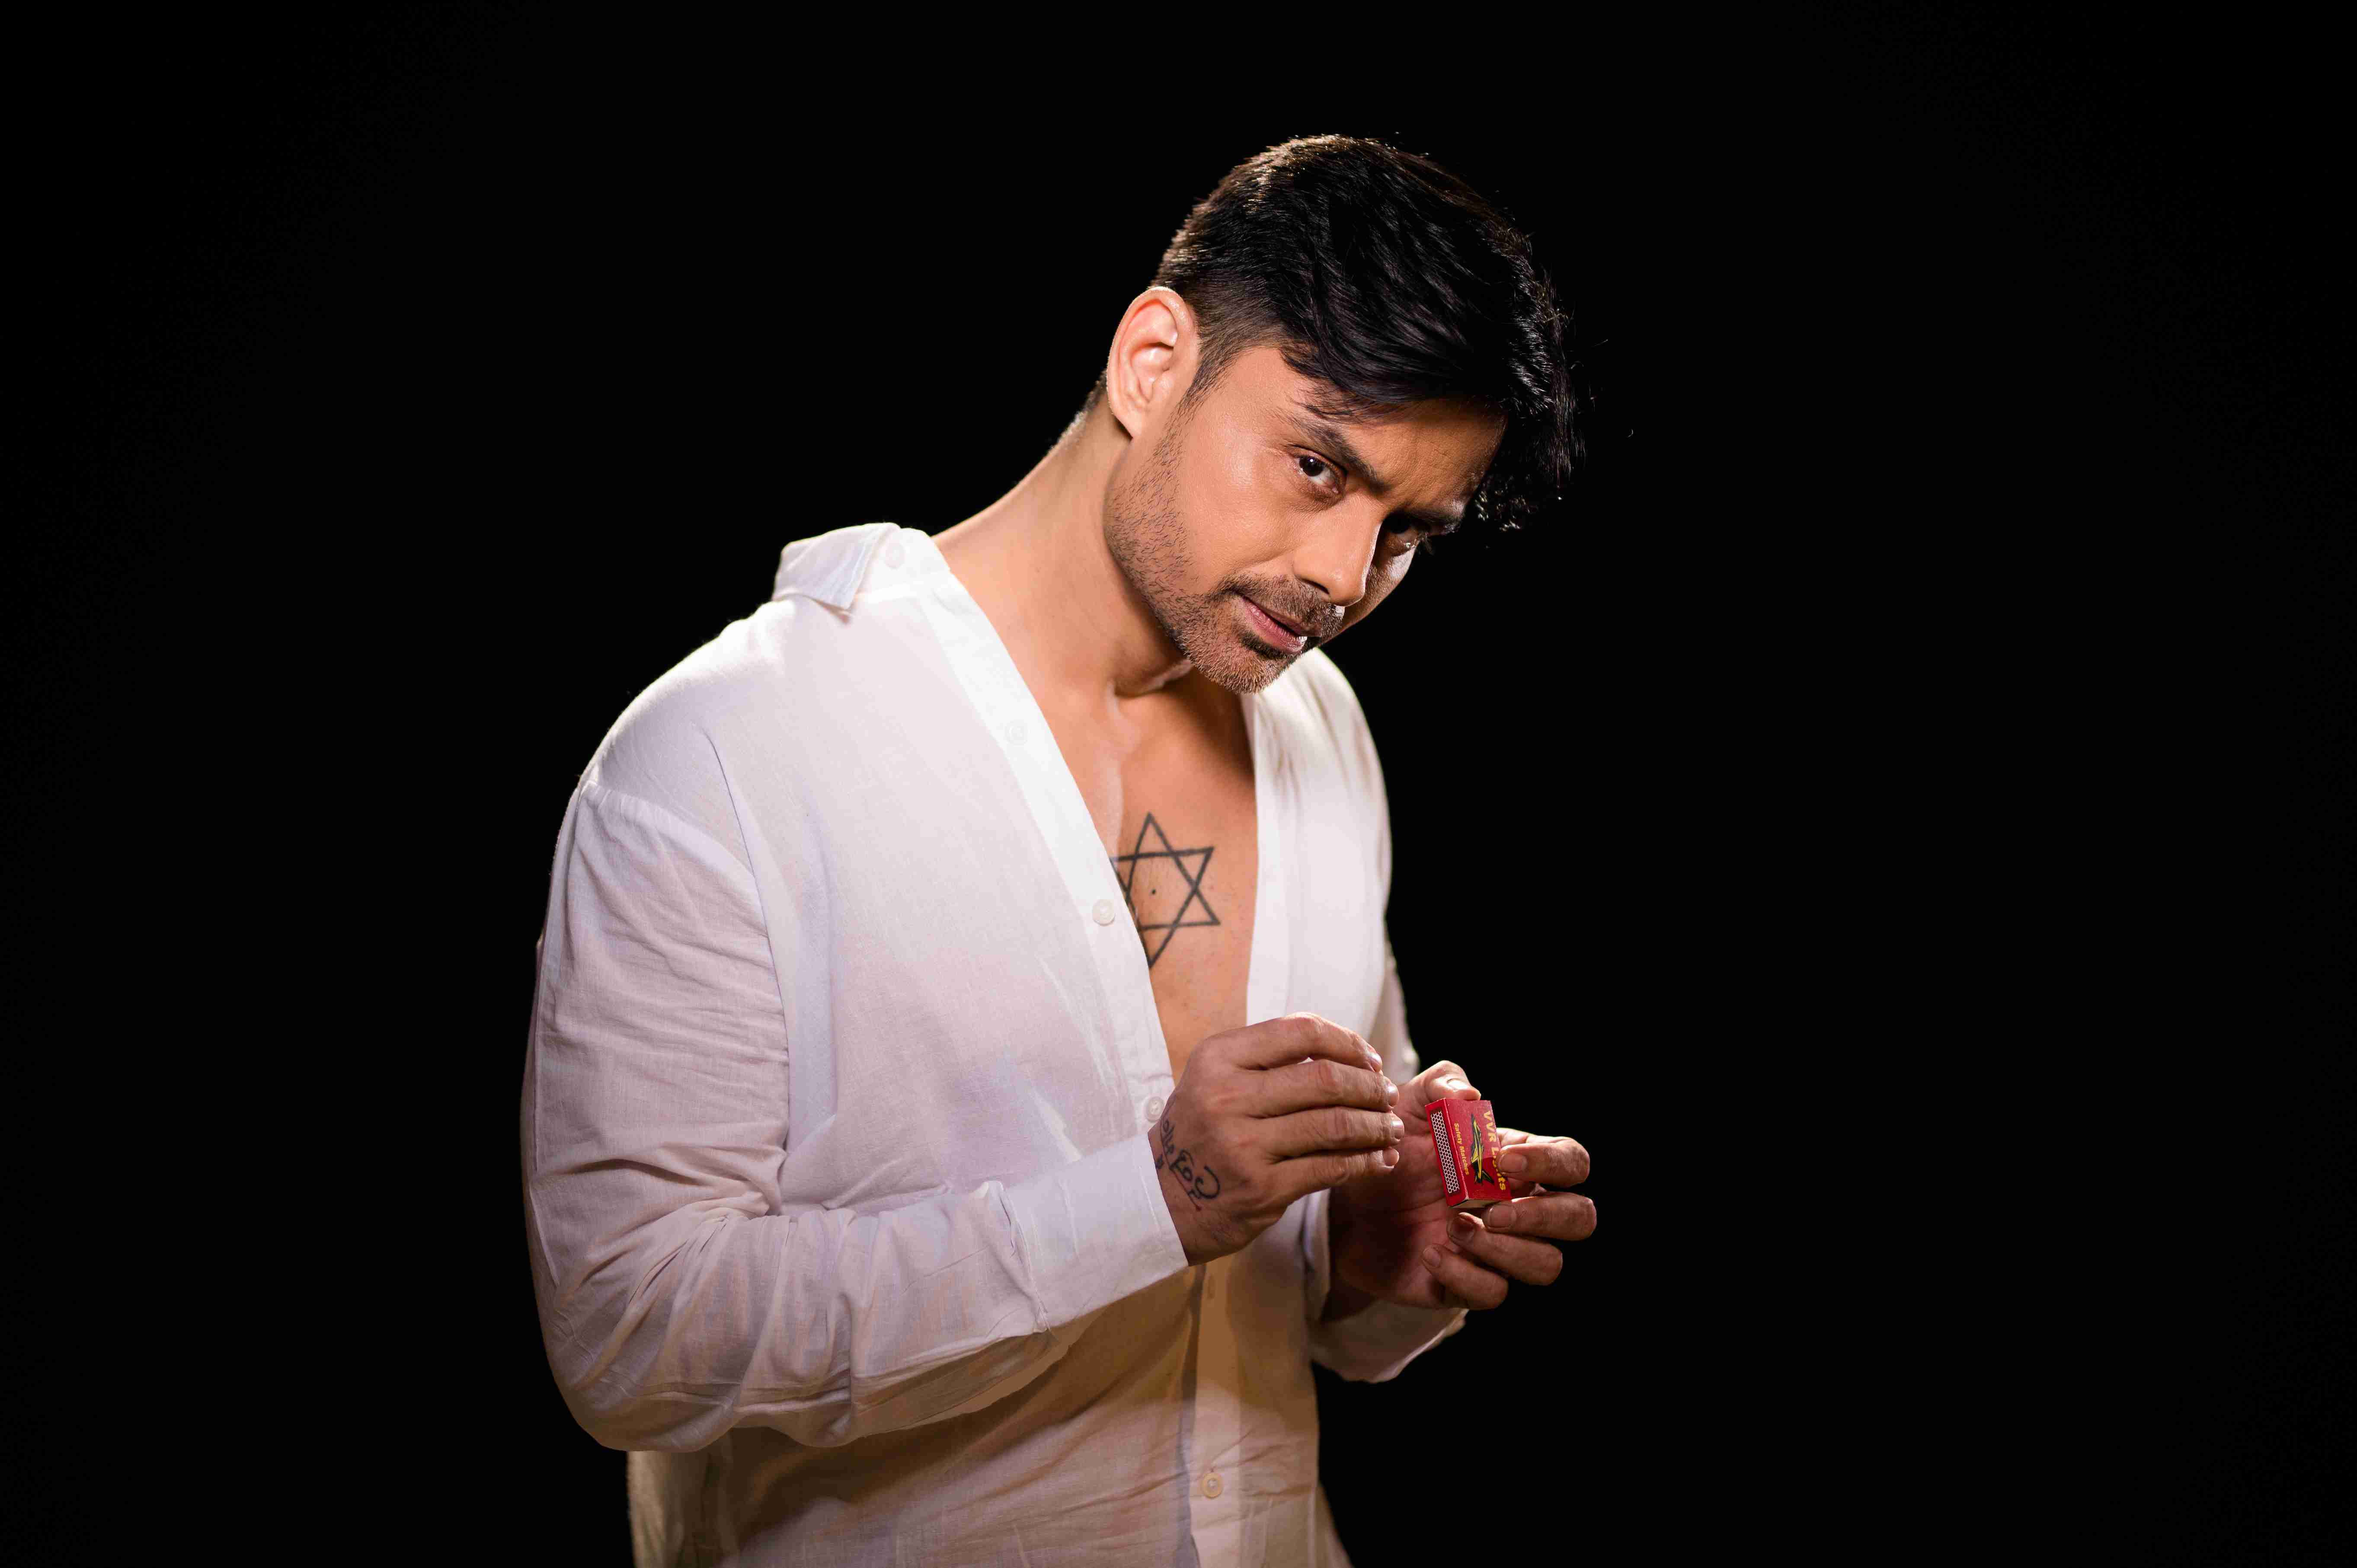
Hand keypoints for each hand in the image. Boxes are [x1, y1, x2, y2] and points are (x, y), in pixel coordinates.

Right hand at [1149, 1013, 1404, 1265]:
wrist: (1159, 1197)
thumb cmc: (1201, 1131)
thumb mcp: (1216, 1078)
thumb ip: (1269, 1059)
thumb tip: (1347, 1052)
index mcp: (1218, 1057)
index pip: (1300, 1031)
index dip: (1347, 1042)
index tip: (1370, 1059)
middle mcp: (1227, 1096)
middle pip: (1323, 1078)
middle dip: (1369, 1086)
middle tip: (1387, 1095)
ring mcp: (1243, 1144)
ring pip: (1333, 1124)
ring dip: (1374, 1125)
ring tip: (1390, 1127)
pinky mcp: (1261, 1187)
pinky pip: (1329, 1168)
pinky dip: (1364, 1162)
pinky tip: (1380, 1159)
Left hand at [1328, 1064, 1593, 1311]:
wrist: (1344, 1203)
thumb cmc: (1390, 1151)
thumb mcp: (1408, 1106)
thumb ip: (1441, 1084)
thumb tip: (1471, 1096)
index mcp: (1517, 1161)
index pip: (1570, 1161)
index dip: (1552, 1162)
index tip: (1503, 1158)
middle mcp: (1517, 1207)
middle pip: (1579, 1218)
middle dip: (1545, 1215)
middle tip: (1493, 1210)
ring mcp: (1497, 1250)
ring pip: (1545, 1265)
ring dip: (1506, 1249)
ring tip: (1454, 1227)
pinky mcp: (1467, 1285)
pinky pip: (1493, 1293)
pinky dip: (1464, 1275)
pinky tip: (1430, 1252)